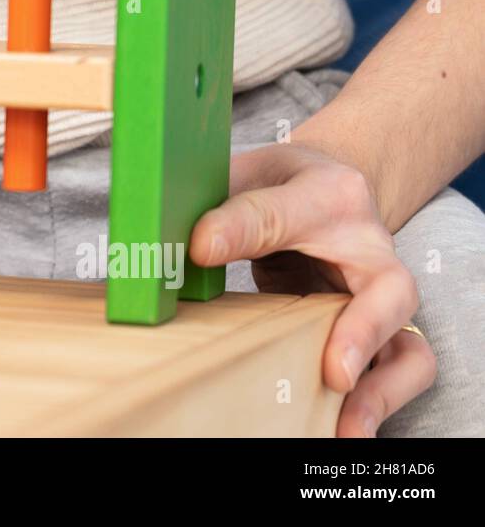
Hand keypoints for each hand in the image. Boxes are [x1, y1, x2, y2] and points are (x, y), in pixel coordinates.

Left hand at [189, 141, 435, 436]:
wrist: (326, 186)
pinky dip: (376, 401)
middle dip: (363, 334)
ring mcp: (381, 294)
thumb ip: (224, 205)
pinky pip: (393, 370)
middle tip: (333, 373)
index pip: (288, 210)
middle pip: (390, 290)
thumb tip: (195, 245)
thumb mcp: (249, 175)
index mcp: (330, 195)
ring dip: (380, 390)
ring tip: (343, 425)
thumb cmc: (283, 183)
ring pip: (406, 347)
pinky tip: (338, 425)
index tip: (200, 246)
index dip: (242, 228)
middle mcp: (372, 247)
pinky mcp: (375, 329)